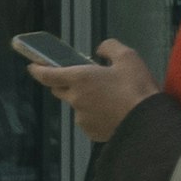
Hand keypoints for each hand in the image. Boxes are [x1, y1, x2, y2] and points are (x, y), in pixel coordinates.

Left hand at [29, 37, 159, 145]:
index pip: (48, 75)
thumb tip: (100, 50)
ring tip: (107, 97)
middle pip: (60, 90)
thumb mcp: (128, 57)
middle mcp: (76, 99)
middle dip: (64, 83)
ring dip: (84, 99)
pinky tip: (112, 111)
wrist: (148, 122)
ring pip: (76, 105)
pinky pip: (87, 119)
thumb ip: (110, 47)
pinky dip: (94, 114)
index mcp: (80, 79)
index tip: (32, 66)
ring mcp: (81, 118)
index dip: (38, 70)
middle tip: (82, 78)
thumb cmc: (137, 87)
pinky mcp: (90, 132)